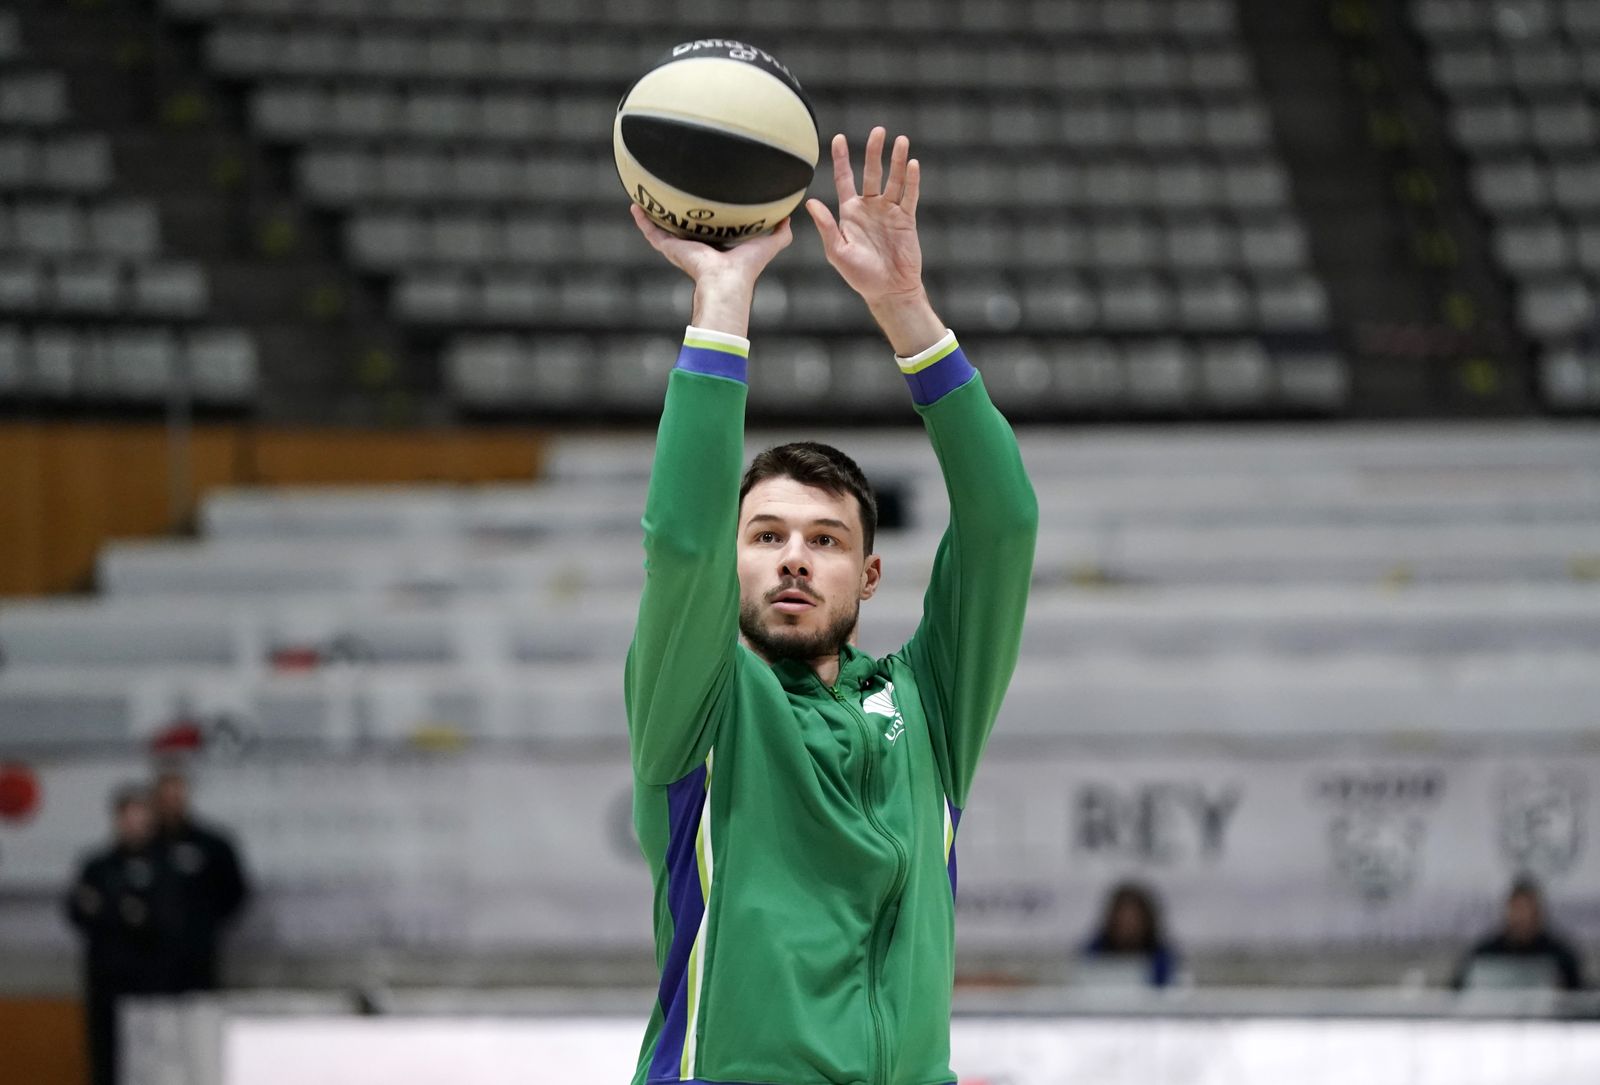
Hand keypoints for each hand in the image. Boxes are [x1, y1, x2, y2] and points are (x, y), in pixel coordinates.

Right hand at [630, 206, 792, 337]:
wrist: (726, 280)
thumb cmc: (747, 267)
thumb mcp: (767, 244)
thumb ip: (780, 233)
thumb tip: (790, 217)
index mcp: (717, 246)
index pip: (709, 228)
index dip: (706, 215)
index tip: (703, 200)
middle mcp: (697, 246)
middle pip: (684, 227)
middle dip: (677, 214)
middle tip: (672, 193)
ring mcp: (681, 248)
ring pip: (663, 229)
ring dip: (654, 214)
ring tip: (645, 197)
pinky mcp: (670, 248)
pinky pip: (652, 233)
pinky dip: (642, 221)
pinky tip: (634, 206)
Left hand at [807, 128, 943, 355]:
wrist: (888, 290)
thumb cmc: (860, 275)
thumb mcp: (837, 252)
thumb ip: (826, 227)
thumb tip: (810, 202)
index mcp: (850, 213)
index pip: (845, 178)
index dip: (842, 159)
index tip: (839, 138)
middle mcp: (870, 207)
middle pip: (872, 172)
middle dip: (874, 151)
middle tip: (878, 131)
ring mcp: (889, 211)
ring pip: (893, 180)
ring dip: (897, 160)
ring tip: (900, 140)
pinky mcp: (906, 219)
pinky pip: (909, 196)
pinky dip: (911, 180)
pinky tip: (912, 163)